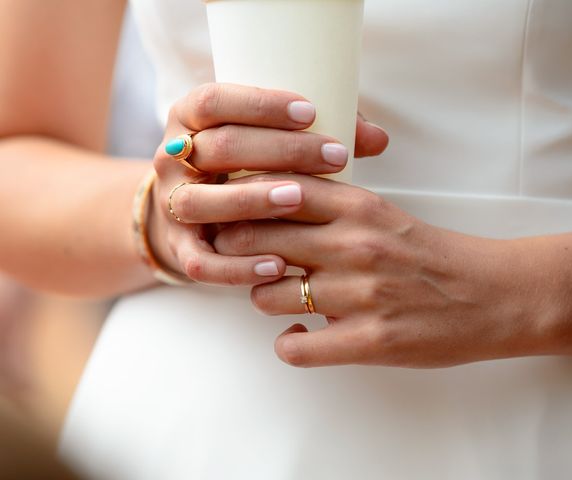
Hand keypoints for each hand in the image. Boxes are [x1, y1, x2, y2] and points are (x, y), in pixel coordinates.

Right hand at [149, 83, 388, 285]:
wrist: (193, 216)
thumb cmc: (243, 168)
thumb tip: (377, 138)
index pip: (215, 101)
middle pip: (218, 148)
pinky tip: (279, 265)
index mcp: (191, 119)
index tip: (311, 112)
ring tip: (299, 200)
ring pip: (200, 202)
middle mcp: (175, 159)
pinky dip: (238, 266)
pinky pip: (200, 263)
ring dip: (251, 200)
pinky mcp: (180, 249)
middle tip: (335, 157)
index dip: (261, 105)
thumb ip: (315, 134)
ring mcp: (171, 205)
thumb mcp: (266, 140)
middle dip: (280, 151)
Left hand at [214, 174, 541, 367]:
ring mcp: (360, 294)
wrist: (492, 294)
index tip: (229, 215)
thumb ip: (329, 208)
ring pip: (267, 295)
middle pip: (255, 240)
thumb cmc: (431, 254)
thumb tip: (268, 208)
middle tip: (241, 260)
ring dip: (265, 299)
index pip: (272, 191)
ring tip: (283, 300)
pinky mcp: (370, 340)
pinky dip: (288, 344)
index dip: (239, 204)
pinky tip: (300, 336)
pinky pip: (295, 349)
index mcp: (357, 207)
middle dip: (236, 251)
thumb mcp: (382, 214)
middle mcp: (353, 245)